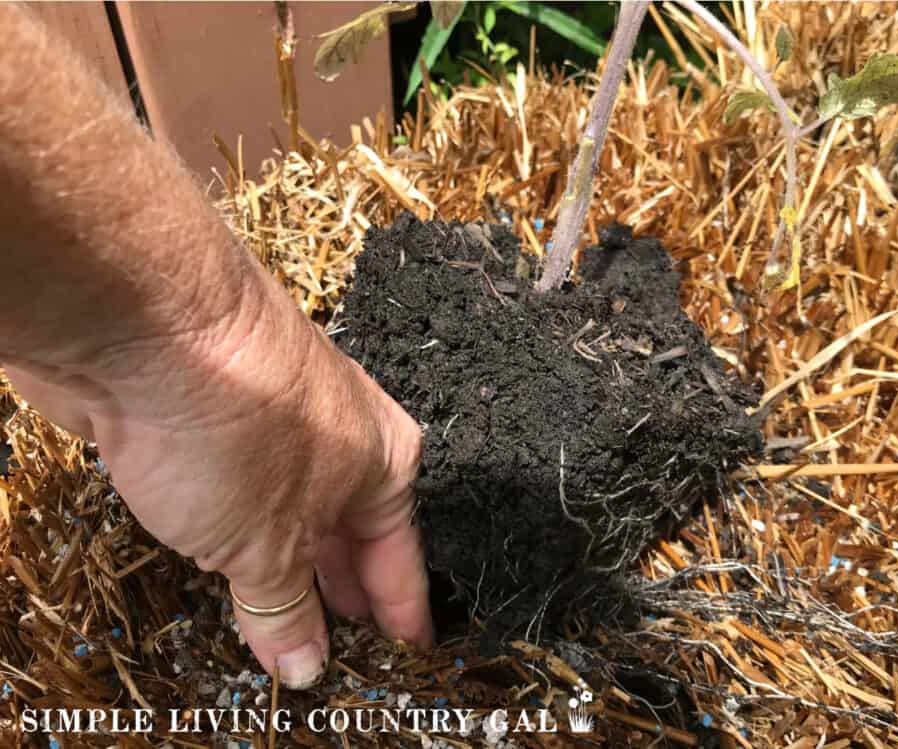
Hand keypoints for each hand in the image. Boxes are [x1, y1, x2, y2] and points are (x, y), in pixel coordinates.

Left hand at [4, 276, 432, 687]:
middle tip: (344, 643)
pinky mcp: (218, 413)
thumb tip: (303, 665)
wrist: (147, 320)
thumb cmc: (240, 421)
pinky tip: (225, 558)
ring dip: (285, 561)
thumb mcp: (267, 543)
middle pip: (350, 529)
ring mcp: (278, 419)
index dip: (401, 608)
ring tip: (281, 614)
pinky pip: (243, 489)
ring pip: (293, 507)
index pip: (401, 555)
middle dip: (342, 588)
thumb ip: (285, 608)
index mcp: (385, 460)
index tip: (408, 647)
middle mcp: (342, 435)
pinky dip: (240, 530)